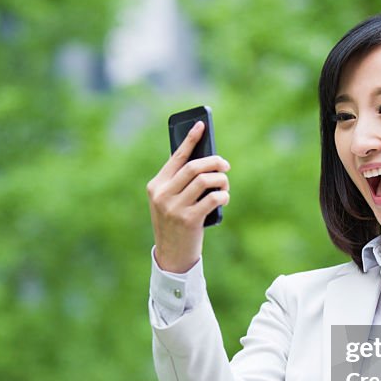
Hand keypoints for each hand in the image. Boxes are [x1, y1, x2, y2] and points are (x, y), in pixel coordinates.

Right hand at [146, 121, 229, 272]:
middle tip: (225, 165)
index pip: (176, 157)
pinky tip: (224, 197)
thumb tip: (208, 162)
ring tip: (225, 185)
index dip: (190, 140)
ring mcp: (174, 207)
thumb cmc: (176, 223)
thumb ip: (182, 183)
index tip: (200, 125)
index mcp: (156, 186)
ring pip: (204, 180)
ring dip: (220, 180)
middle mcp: (162, 195)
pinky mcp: (188, 219)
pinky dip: (222, 195)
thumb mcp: (171, 201)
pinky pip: (212, 198)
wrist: (171, 256)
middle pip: (193, 167)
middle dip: (214, 162)